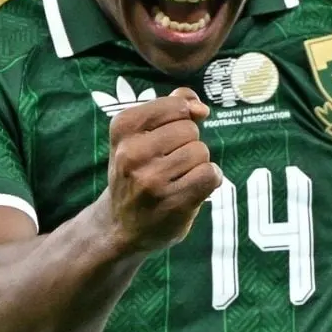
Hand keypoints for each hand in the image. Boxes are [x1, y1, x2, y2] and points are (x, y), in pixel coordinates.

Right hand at [103, 87, 221, 253]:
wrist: (121, 226)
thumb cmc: (137, 172)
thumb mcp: (140, 134)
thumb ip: (171, 108)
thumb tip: (200, 107)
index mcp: (122, 127)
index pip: (175, 105)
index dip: (182, 117)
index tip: (170, 134)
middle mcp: (132, 153)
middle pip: (189, 129)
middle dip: (187, 143)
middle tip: (167, 163)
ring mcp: (151, 180)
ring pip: (201, 152)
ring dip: (196, 164)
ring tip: (176, 178)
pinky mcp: (172, 202)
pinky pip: (210, 174)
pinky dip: (209, 180)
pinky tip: (191, 189)